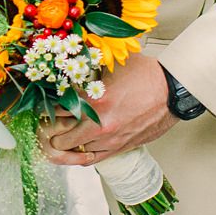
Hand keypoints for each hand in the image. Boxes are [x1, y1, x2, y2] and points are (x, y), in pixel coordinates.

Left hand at [40, 53, 175, 168]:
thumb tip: (72, 54)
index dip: (46, 109)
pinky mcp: (121, 148)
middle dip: (51, 131)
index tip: (42, 107)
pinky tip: (77, 148)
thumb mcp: (113, 64)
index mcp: (96, 102)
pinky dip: (82, 155)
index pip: (57, 111)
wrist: (173, 92)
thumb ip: (90, 64)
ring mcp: (111, 140)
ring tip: (60, 138)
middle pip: (62, 138)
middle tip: (47, 125)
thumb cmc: (147, 77)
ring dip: (66, 146)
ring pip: (76, 152)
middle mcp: (101, 125)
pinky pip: (94, 159)